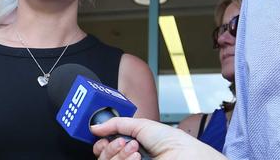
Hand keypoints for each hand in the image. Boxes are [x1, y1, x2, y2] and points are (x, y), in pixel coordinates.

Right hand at [92, 117, 225, 159]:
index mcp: (130, 145)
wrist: (184, 155)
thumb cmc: (171, 141)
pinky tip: (136, 157)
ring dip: (118, 154)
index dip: (101, 143)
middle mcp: (128, 158)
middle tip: (124, 141)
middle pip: (103, 157)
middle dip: (110, 147)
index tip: (102, 136)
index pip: (105, 148)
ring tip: (135, 149)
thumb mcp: (141, 125)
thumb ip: (116, 123)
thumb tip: (95, 126)